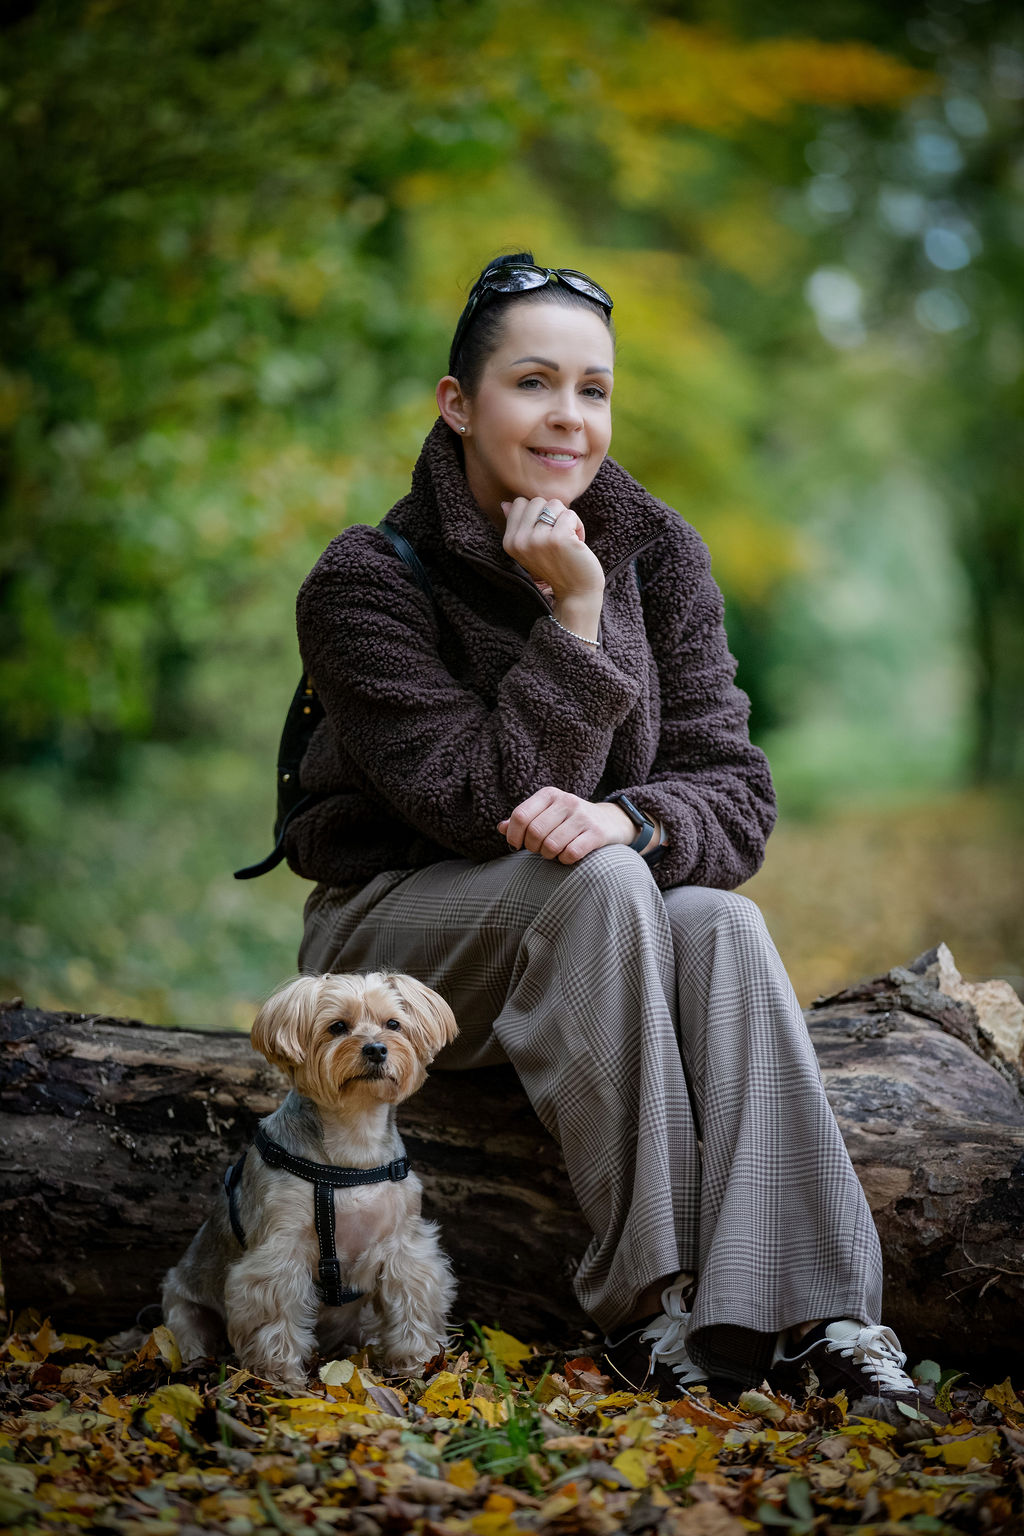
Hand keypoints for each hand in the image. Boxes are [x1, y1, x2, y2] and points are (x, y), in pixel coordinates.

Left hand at [498, 787, 635, 864]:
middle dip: (532, 847)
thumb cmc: (570, 820)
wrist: (611, 820)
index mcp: (549, 794)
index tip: (517, 844)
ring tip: (554, 852)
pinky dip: (565, 859)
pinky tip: (568, 855)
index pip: (520, 816)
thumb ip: (525, 820)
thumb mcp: (547, 813)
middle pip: (534, 833)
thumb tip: (501, 828)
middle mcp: (566, 801)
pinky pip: (570, 853)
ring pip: (551, 845)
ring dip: (549, 855)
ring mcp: (583, 816)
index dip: (514, 835)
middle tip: (539, 849)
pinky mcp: (596, 833)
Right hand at [500, 497, 604, 615]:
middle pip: (537, 501)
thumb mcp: (531, 548)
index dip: (538, 513)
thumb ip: (519, 526)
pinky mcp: (557, 538)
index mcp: (509, 542)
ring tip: (568, 539)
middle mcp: (519, 541)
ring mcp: (537, 540)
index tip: (546, 532)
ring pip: (554, 504)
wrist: (575, 594)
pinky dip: (578, 526)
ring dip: (566, 519)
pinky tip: (578, 544)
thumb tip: (505, 504)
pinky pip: (570, 513)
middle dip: (553, 514)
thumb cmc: (557, 567)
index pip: (520, 503)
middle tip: (559, 536)